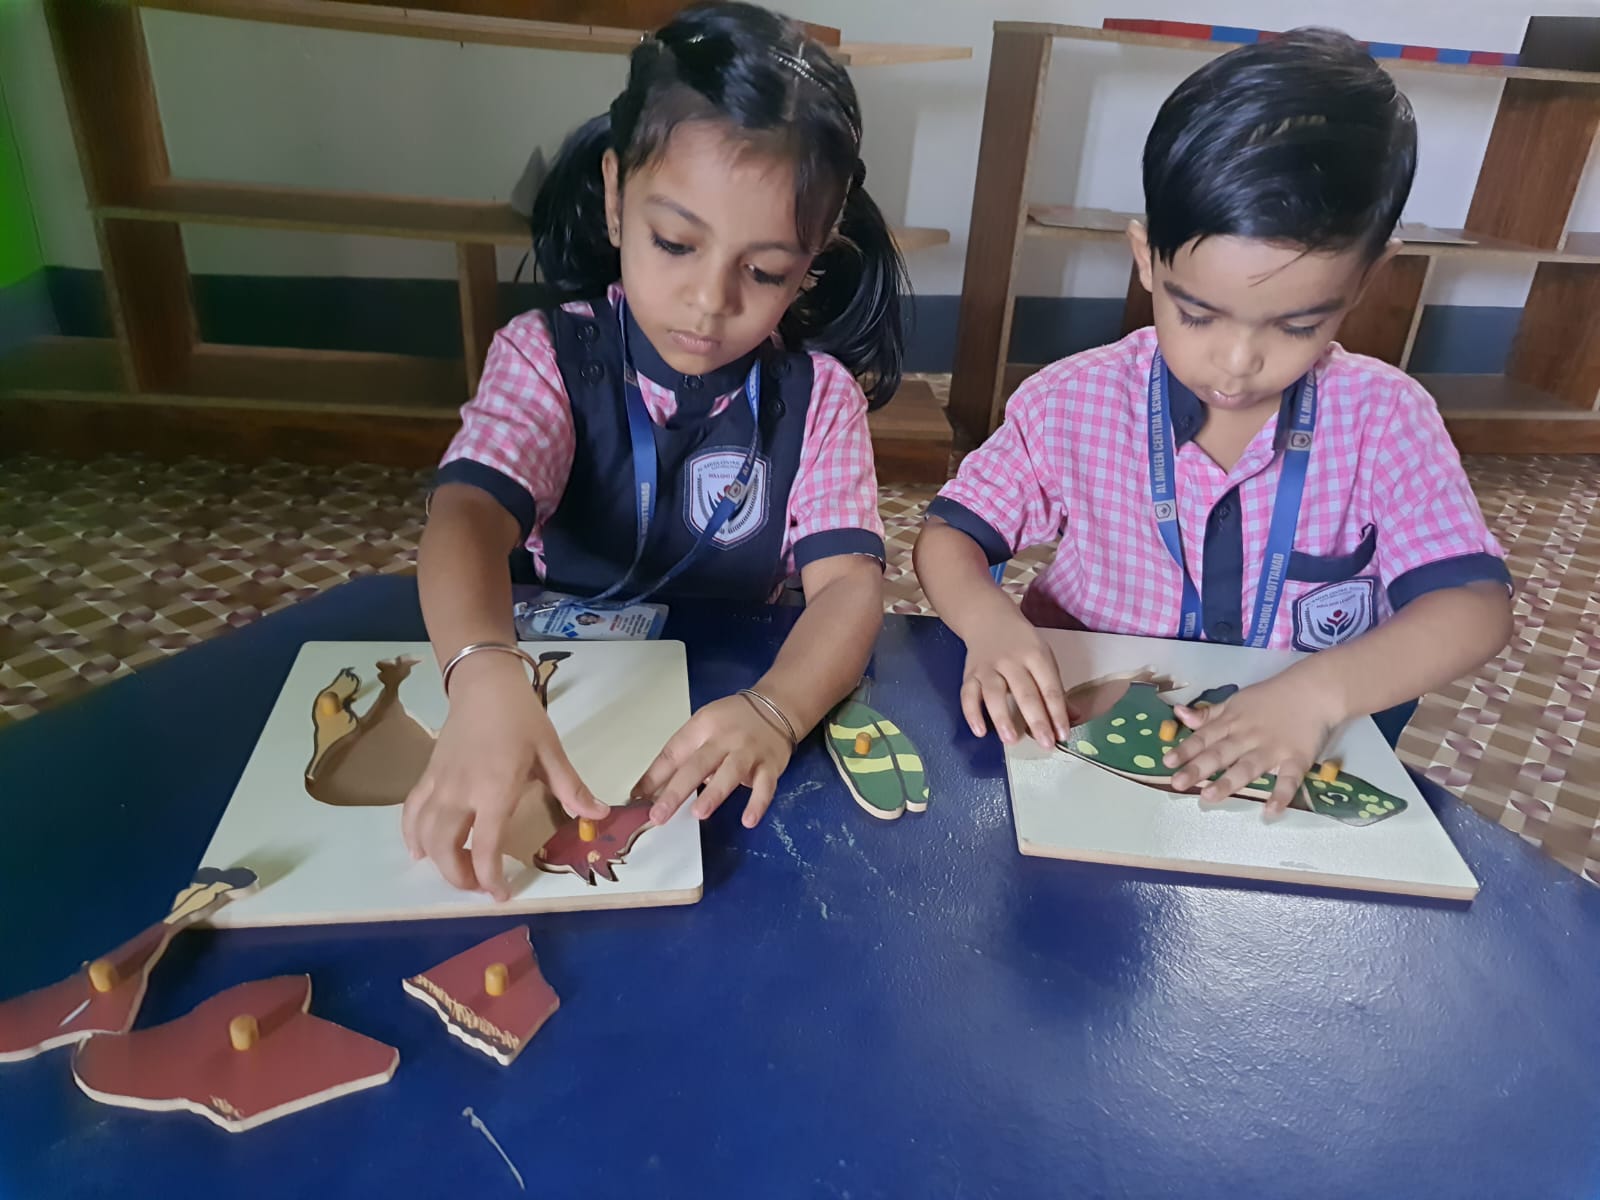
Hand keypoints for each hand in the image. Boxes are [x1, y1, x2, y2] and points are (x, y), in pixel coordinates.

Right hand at [402, 655, 606, 900]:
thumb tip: (599, 815)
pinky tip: (419, 850)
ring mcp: (439, 784)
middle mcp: (460, 792)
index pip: (486, 846)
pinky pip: (412, 812)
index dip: (491, 877)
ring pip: (425, 835)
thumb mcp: (550, 751)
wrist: (483, 683)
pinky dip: (412, 835)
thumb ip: (571, 788)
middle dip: (460, 877)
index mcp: (494, 789)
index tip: (502, 895)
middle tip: (480, 886)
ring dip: (437, 862)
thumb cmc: (520, 716)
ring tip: (458, 873)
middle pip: (446, 849)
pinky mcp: (427, 775)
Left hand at [633, 694, 793, 828]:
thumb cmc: (733, 721)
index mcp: (701, 727)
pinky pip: (765, 786)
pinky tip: (748, 820)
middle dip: (676, 791)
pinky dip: (757, 803)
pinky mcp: (770, 766)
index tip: (637, 798)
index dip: (654, 776)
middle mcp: (724, 739)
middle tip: (658, 815)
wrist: (777, 706)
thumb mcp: (703, 727)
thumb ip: (683, 756)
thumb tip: (653, 790)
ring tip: (699, 813)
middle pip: (697, 764)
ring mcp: (748, 752)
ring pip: (730, 773)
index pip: (674, 753)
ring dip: (714, 793)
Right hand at [960, 610, 1073, 747]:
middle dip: (1036, 720)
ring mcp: (988, 667)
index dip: (1057, 712)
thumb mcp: (1043, 656)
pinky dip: (972, 713)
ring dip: (1002, 718)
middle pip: (1025, 693)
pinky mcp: (970, 673)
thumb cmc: (1021, 642)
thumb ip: (1055, 688)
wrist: (988, 618)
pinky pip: (968, 694)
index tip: (1063, 734)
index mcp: (1035, 655)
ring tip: (1011, 740)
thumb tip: (1073, 717)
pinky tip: (979, 731)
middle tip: (1045, 743)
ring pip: (994, 694)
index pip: (1049, 687)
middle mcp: (1011, 661)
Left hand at [1162, 673, 1342, 814]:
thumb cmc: (1271, 697)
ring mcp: (1272, 749)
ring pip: (1247, 767)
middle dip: (1198, 768)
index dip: (1185, 750)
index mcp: (1232, 722)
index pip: (1204, 737)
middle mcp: (1248, 736)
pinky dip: (1281, 795)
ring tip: (1209, 797)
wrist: (1314, 690)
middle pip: (1220, 753)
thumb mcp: (1236, 701)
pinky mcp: (1296, 759)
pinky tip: (1270, 812)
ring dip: (1228, 782)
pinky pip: (1288, 780)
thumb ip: (1209, 714)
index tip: (1166, 763)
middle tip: (1177, 784)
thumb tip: (1180, 716)